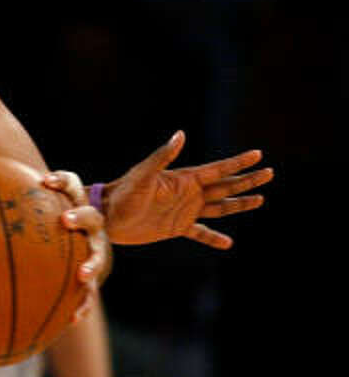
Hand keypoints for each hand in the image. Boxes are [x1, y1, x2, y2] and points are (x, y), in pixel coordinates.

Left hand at [42, 169, 111, 310]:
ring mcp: (93, 252)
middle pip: (92, 217)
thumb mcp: (31, 210)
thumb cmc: (43, 223)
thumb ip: (8, 201)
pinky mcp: (91, 277)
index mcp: (74, 204)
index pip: (72, 185)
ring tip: (81, 275)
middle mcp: (88, 227)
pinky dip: (83, 305)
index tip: (45, 180)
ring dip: (90, 264)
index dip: (61, 180)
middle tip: (65, 220)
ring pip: (97, 257)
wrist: (77, 239)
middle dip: (79, 217)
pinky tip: (72, 319)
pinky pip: (89, 294)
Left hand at [103, 131, 272, 247]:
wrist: (107, 217)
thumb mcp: (144, 174)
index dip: (238, 163)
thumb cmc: (123, 193)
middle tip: (269, 173)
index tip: (258, 154)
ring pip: (219, 207)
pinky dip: (213, 238)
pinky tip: (228, 243)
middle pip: (225, 186)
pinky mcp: (176, 227)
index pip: (217, 170)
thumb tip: (181, 134)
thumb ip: (163, 156)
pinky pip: (200, 232)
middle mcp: (188, 193)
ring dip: (239, 203)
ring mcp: (184, 210)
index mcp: (184, 179)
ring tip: (260, 200)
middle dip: (247, 180)